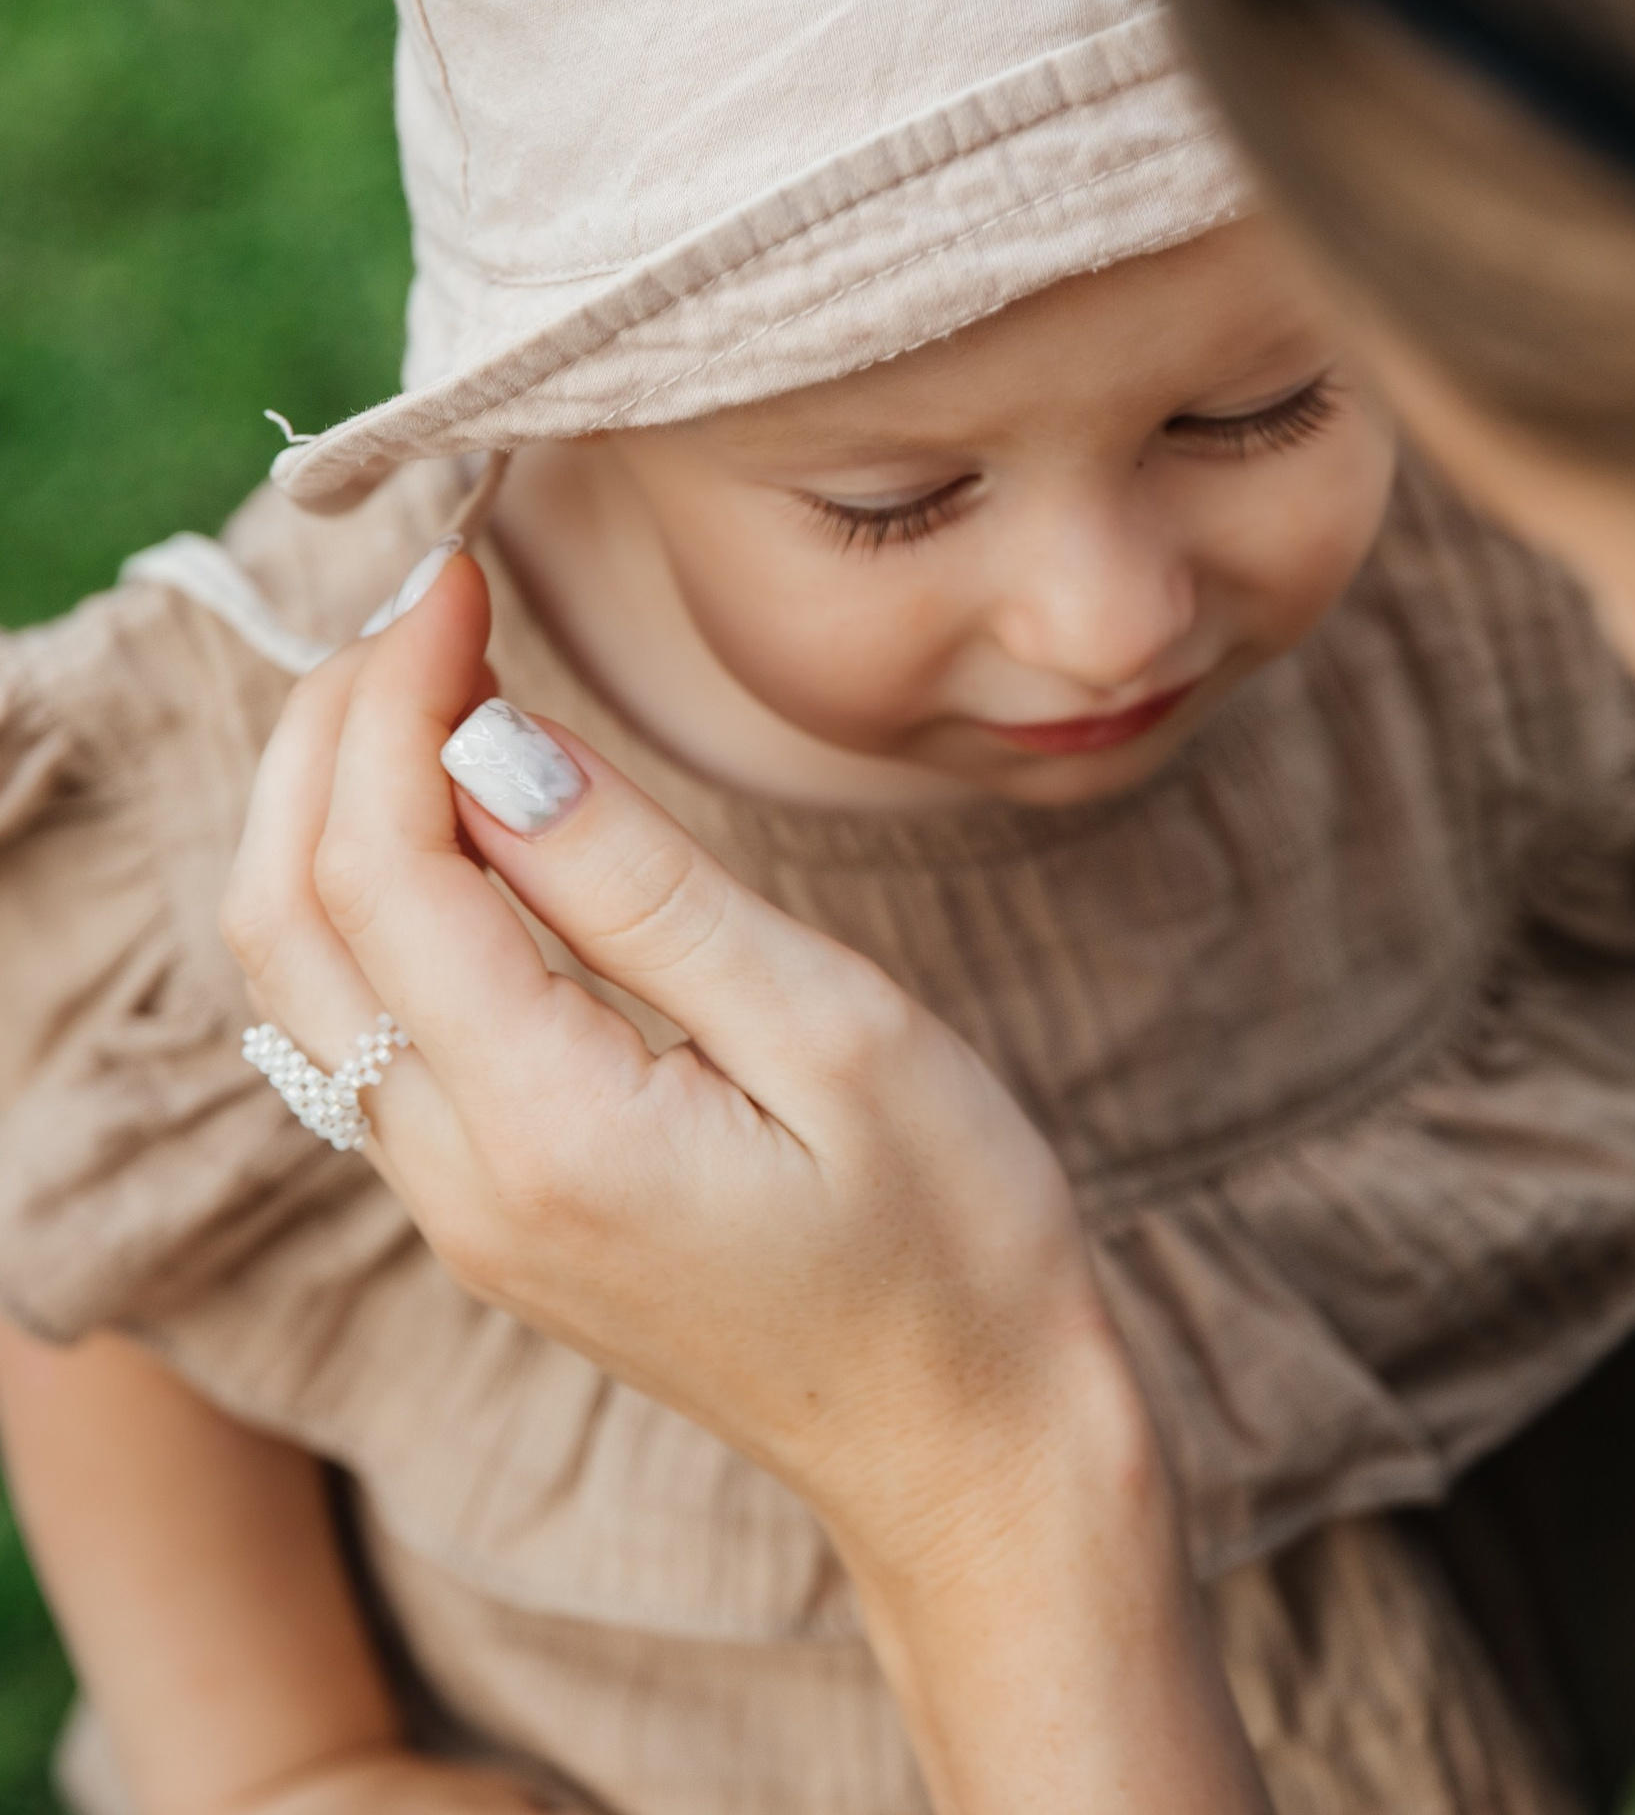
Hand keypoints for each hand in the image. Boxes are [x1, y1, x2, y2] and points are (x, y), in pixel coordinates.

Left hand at [218, 554, 1268, 1814]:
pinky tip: (441, 818)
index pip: (389, 865)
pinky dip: (360, 893)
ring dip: (323, 806)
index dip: (400, 695)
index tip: (461, 569)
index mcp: (547, 1130)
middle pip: (292, 917)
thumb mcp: (835, 1032)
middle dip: (327, 731)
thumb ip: (645, 892)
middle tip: (423, 600)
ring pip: (299, 977)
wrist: (965, 1443)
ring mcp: (458, 1205)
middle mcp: (458, 1178)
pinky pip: (359, 1026)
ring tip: (417, 676)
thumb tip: (491, 746)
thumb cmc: (948, 1236)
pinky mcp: (488, 1207)